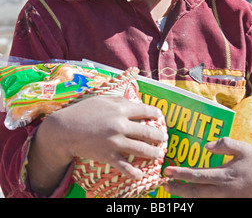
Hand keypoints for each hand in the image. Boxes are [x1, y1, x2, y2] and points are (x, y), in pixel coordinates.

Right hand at [28, 96, 166, 194]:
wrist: (64, 129)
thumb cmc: (83, 111)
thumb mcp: (103, 100)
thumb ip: (120, 101)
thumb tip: (135, 103)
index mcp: (121, 108)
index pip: (146, 111)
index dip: (157, 115)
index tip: (160, 118)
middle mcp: (121, 125)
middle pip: (148, 132)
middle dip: (160, 136)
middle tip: (164, 139)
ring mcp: (115, 141)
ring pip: (142, 149)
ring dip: (154, 153)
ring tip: (159, 155)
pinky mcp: (108, 156)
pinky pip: (125, 167)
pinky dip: (134, 172)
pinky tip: (140, 174)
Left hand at [163, 137, 251, 197]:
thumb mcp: (243, 148)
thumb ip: (224, 144)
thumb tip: (206, 146)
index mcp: (225, 174)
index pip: (197, 175)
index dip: (181, 174)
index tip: (167, 171)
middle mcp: (224, 190)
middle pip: (195, 192)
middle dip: (177, 189)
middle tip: (163, 185)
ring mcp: (227, 200)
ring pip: (201, 200)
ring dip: (186, 196)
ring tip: (173, 190)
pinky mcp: (230, 203)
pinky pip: (211, 203)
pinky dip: (199, 200)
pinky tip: (190, 196)